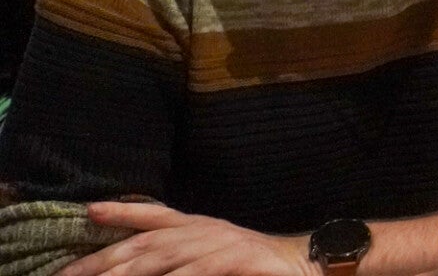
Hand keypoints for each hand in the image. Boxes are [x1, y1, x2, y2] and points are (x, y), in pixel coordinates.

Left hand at [57, 202, 314, 275]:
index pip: (153, 215)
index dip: (121, 212)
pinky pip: (197, 272)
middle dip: (101, 261)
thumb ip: (180, 248)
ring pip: (162, 257)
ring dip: (127, 272)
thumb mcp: (213, 250)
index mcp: (197, 226)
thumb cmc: (255, 264)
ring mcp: (219, 245)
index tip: (87, 212)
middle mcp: (203, 231)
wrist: (307, 264)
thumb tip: (141, 258)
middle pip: (144, 243)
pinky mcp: (236, 260)